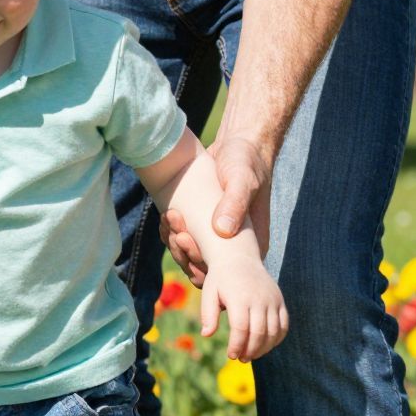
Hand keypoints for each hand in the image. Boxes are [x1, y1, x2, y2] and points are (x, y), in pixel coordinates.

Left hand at [161, 135, 272, 282]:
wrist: (239, 145)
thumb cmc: (246, 162)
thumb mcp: (242, 179)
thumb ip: (235, 203)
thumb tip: (222, 230)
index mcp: (250, 244)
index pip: (222, 271)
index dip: (198, 262)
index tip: (184, 237)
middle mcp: (234, 247)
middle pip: (202, 268)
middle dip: (182, 250)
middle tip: (174, 225)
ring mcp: (218, 239)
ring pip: (190, 257)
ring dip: (174, 242)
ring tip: (168, 218)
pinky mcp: (203, 227)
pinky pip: (184, 242)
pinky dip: (171, 234)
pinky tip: (165, 219)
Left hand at [199, 255, 288, 362]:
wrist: (239, 257)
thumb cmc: (220, 278)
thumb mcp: (209, 292)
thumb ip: (208, 314)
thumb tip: (206, 334)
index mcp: (239, 297)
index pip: (241, 328)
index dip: (237, 345)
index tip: (231, 355)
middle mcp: (259, 298)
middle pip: (259, 333)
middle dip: (250, 350)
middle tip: (241, 359)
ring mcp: (272, 299)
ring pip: (274, 331)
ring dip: (264, 348)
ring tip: (252, 355)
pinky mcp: (280, 301)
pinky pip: (284, 325)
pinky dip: (277, 339)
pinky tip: (265, 346)